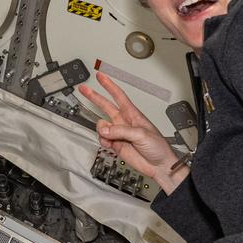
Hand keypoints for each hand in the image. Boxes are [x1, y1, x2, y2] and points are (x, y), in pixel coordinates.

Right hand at [77, 71, 184, 192]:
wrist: (159, 166)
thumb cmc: (158, 147)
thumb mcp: (141, 134)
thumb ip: (121, 130)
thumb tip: (104, 130)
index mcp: (133, 114)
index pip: (119, 96)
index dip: (109, 85)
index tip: (101, 77)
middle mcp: (124, 122)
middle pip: (105, 105)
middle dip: (94, 96)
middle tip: (83, 89)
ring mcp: (119, 133)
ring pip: (102, 126)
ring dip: (103, 131)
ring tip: (111, 137)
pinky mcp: (115, 145)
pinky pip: (102, 139)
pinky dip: (104, 142)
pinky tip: (111, 144)